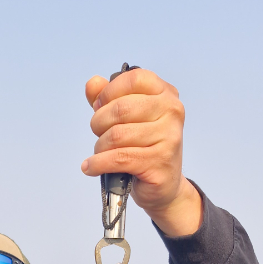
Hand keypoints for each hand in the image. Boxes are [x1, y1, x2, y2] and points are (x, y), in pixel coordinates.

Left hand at [82, 68, 201, 236]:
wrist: (164, 185)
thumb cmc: (145, 148)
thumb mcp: (128, 119)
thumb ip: (109, 99)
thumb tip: (92, 84)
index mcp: (165, 94)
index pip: (133, 79)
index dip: (109, 92)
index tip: (99, 106)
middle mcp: (171, 112)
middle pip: (121, 109)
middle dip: (99, 122)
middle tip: (98, 134)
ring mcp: (168, 137)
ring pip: (117, 135)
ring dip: (99, 146)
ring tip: (99, 153)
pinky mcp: (159, 162)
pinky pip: (119, 159)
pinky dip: (98, 164)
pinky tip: (91, 167)